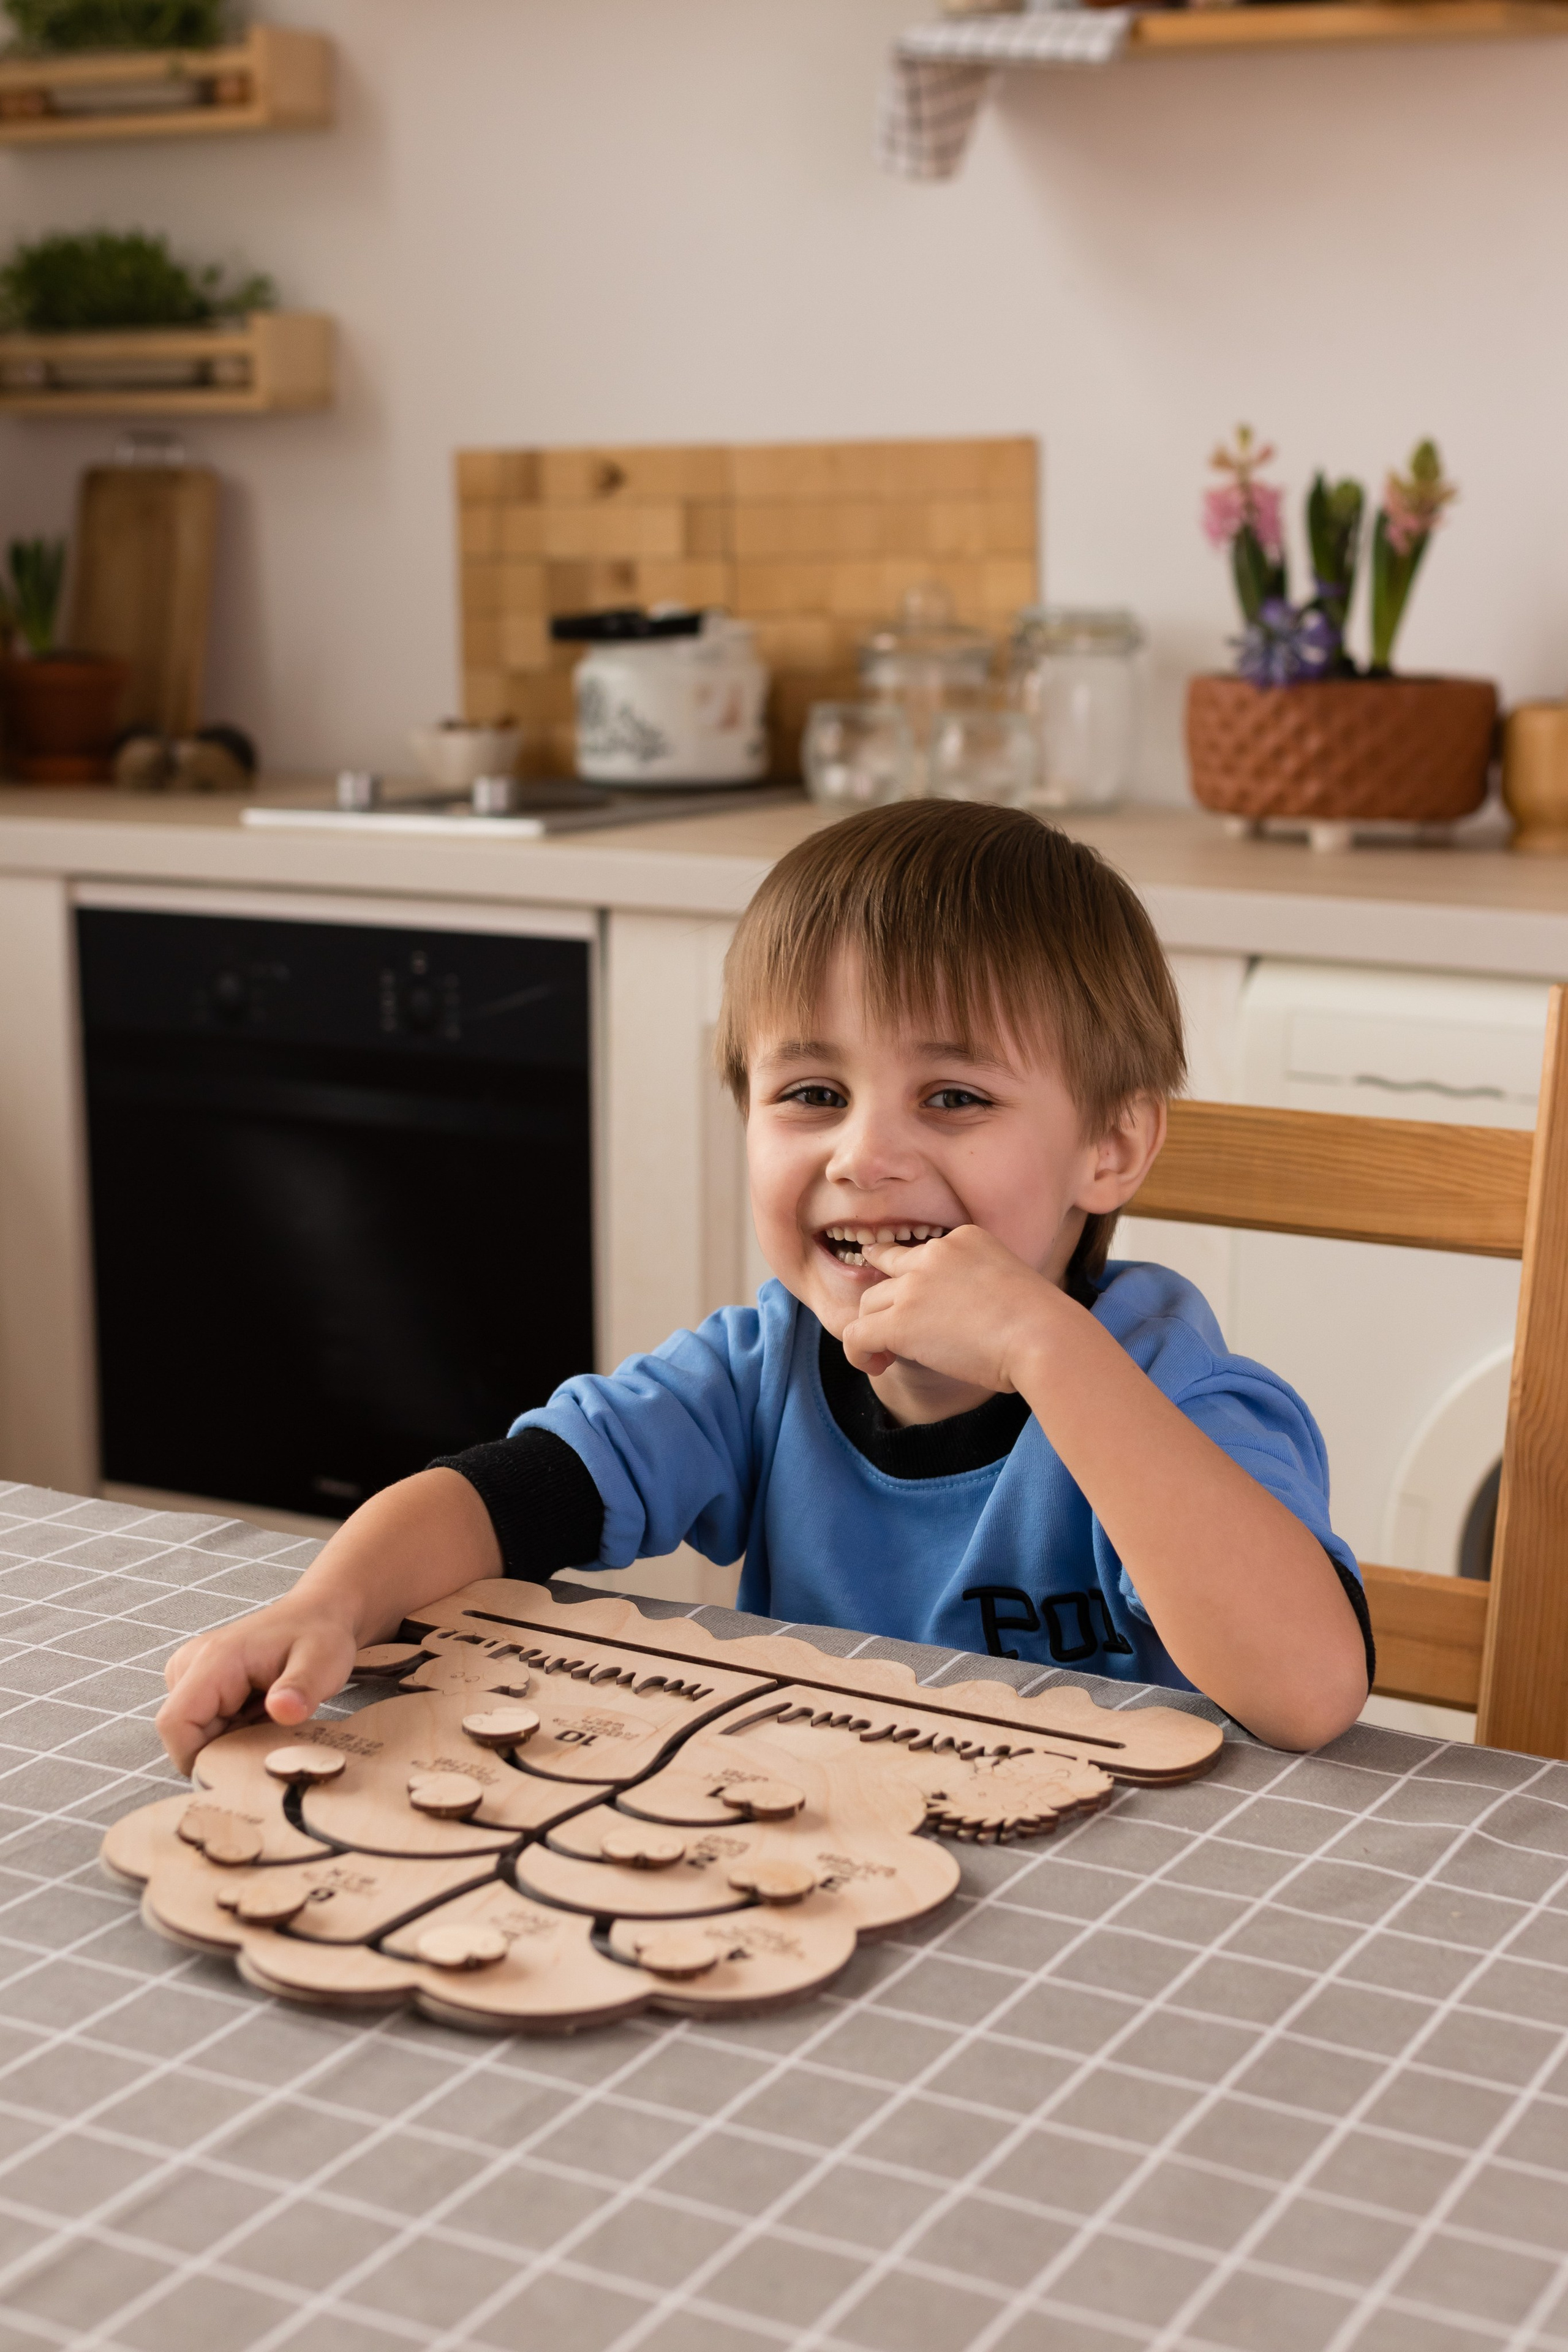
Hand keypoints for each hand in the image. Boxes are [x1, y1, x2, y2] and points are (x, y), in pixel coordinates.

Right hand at [157, 1598, 358, 1776]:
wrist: (318, 1613)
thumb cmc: (319, 1634)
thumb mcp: (322, 1661)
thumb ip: (301, 1688)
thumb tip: (283, 1710)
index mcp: (214, 1660)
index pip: (175, 1724)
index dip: (197, 1758)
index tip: (240, 1768)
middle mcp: (192, 1665)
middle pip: (185, 1735)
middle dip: (223, 1751)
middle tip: (269, 1737)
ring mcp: (192, 1674)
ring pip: (195, 1734)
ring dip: (230, 1741)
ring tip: (269, 1720)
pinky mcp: (200, 1684)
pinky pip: (204, 1726)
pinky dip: (232, 1732)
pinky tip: (260, 1716)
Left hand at [840, 1224, 1063, 1390]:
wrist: (1044, 1337)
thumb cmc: (1043, 1324)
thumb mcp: (1012, 1286)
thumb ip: (981, 1288)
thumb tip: (970, 1319)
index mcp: (964, 1238)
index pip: (922, 1255)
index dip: (916, 1284)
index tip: (928, 1312)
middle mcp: (934, 1253)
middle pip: (886, 1271)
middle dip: (886, 1301)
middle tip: (895, 1330)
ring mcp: (914, 1285)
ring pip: (868, 1303)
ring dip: (873, 1328)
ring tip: (888, 1355)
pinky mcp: (900, 1321)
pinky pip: (856, 1334)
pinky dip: (858, 1353)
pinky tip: (876, 1366)